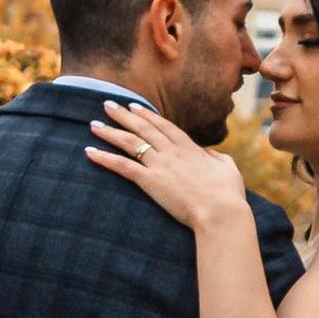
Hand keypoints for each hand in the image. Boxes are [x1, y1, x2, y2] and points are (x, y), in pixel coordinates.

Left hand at [85, 97, 252, 234]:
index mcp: (189, 147)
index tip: (134, 106)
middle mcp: (171, 151)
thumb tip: (210, 154)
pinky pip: (122, 166)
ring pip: (129, 142)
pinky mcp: (150, 181)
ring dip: (110, 132)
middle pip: (142, 128)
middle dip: (123, 115)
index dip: (146, 114)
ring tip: (94, 125)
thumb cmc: (228, 194)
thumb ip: (218, 158)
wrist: (221, 212)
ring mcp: (160, 165)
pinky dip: (104, 158)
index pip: (163, 125)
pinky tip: (90, 152)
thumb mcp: (228, 169)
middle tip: (107, 105)